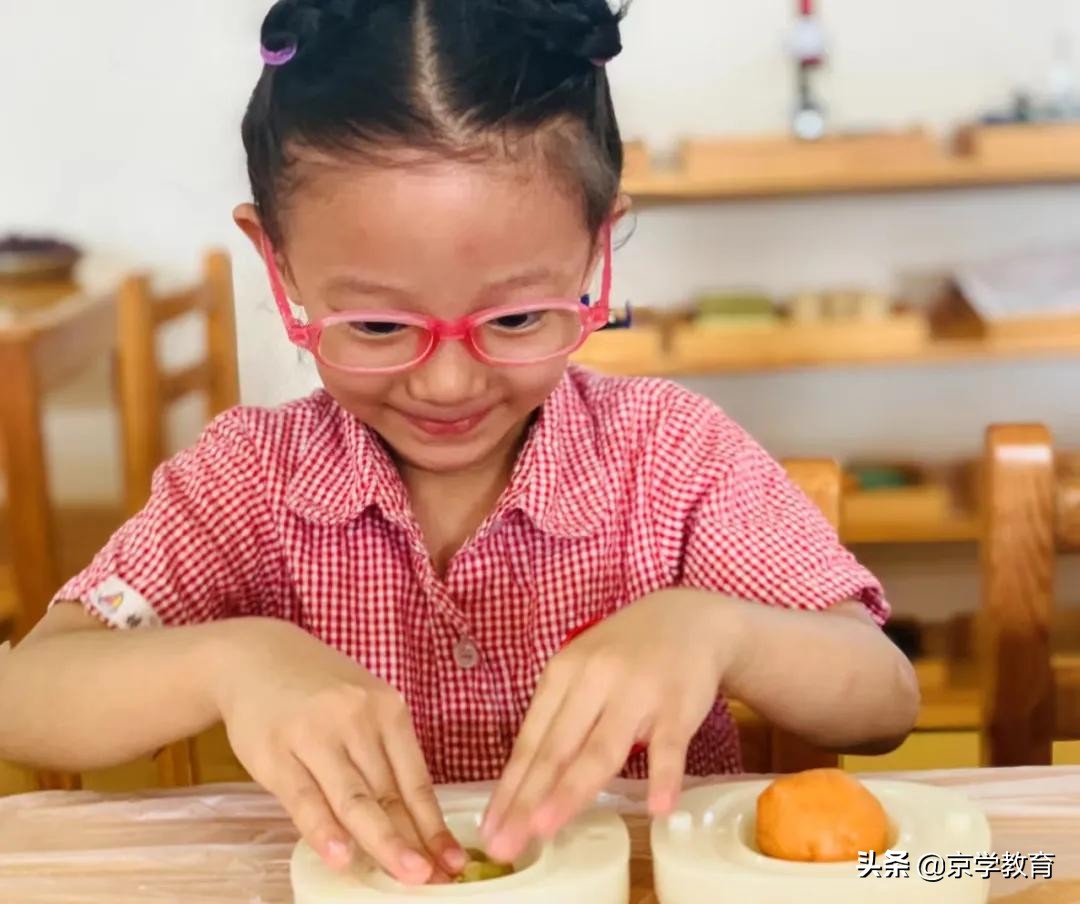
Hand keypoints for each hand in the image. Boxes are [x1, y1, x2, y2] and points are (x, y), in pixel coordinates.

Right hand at [215, 619, 465, 884]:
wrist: (254, 656)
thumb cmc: (318, 690)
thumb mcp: (362, 706)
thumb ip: (384, 756)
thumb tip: (414, 824)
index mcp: (388, 709)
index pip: (416, 779)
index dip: (434, 825)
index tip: (453, 861)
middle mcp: (357, 718)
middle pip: (389, 793)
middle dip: (414, 841)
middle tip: (435, 878)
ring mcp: (315, 735)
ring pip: (354, 799)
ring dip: (382, 841)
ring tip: (406, 874)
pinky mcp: (275, 752)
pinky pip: (304, 798)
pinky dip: (324, 830)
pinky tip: (341, 856)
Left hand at [481, 590, 734, 861]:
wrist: (689, 618)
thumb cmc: (625, 653)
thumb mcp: (583, 672)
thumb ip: (560, 718)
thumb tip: (524, 783)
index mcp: (563, 673)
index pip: (531, 739)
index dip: (509, 786)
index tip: (489, 828)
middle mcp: (594, 680)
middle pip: (557, 748)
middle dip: (527, 800)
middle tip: (505, 845)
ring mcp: (637, 693)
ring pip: (601, 749)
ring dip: (572, 790)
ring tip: (547, 828)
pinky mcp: (678, 705)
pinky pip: (669, 746)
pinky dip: (664, 776)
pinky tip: (657, 807)